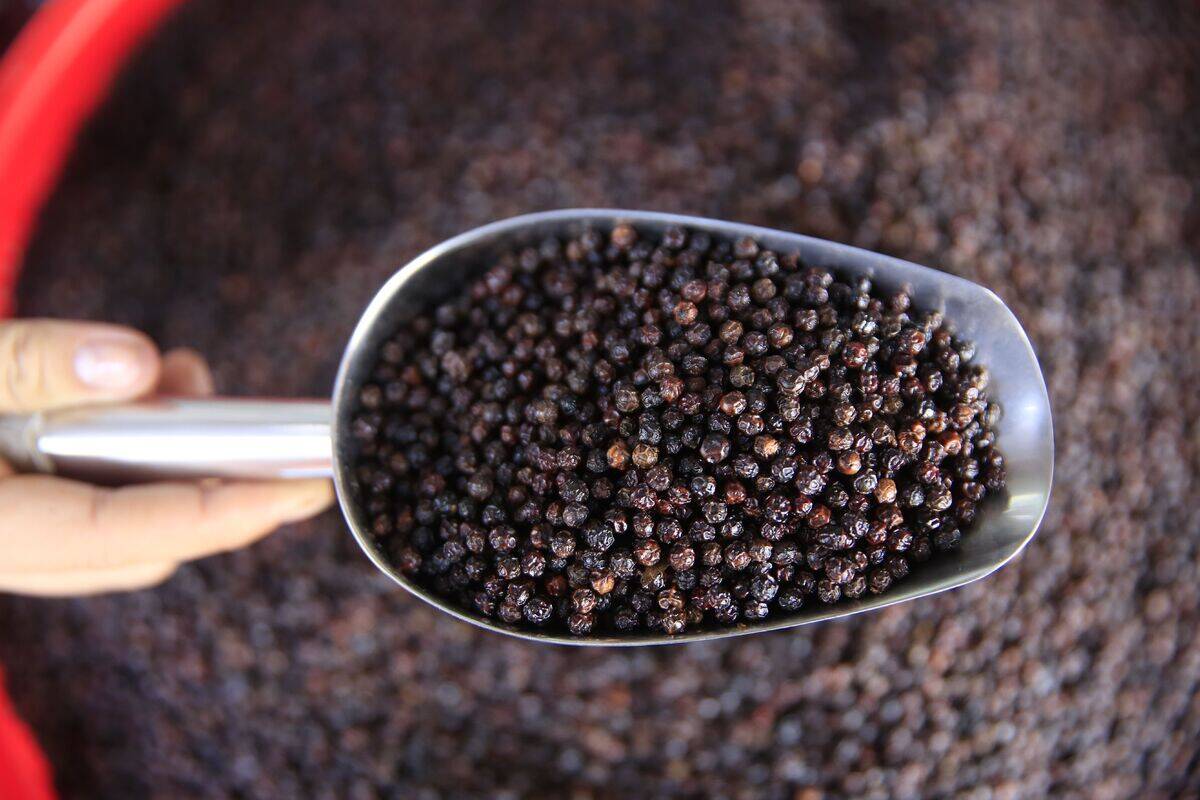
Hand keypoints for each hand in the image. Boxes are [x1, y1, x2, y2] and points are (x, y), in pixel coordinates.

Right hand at [0, 320, 333, 596]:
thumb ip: (33, 364)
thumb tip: (136, 364)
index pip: (124, 535)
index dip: (222, 513)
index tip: (304, 490)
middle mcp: (5, 556)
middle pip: (145, 546)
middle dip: (217, 484)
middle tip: (263, 423)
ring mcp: (14, 545)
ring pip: (127, 528)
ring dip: (175, 459)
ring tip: (178, 377)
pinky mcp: (20, 523)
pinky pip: (96, 507)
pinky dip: (135, 455)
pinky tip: (141, 390)